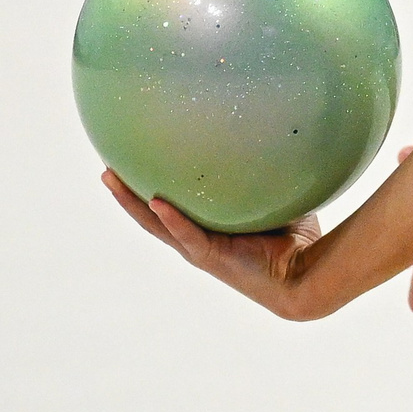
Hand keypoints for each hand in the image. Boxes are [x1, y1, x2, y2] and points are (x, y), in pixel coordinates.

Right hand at [103, 170, 325, 319]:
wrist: (307, 277)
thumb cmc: (297, 241)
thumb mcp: (275, 199)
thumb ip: (267, 175)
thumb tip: (274, 134)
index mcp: (206, 230)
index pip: (168, 205)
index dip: (146, 187)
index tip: (128, 161)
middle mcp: (195, 241)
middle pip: (148, 214)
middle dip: (124, 191)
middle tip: (104, 165)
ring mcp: (199, 250)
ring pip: (154, 225)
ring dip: (131, 202)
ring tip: (111, 177)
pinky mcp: (210, 257)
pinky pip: (188, 235)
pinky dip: (172, 219)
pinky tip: (157, 201)